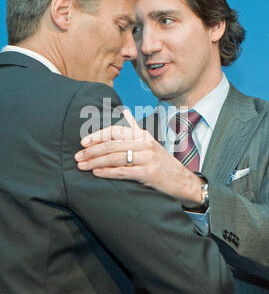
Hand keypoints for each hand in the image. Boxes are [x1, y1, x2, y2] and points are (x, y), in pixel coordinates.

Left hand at [74, 109, 201, 204]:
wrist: (182, 181)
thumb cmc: (161, 163)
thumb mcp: (150, 143)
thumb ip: (135, 128)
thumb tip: (124, 112)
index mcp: (142, 135)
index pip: (115, 131)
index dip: (97, 136)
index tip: (82, 142)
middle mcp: (144, 143)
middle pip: (112, 144)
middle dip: (91, 151)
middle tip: (77, 157)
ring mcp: (147, 158)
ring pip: (115, 158)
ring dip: (95, 162)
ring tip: (82, 166)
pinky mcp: (148, 173)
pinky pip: (123, 171)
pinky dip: (108, 172)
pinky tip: (96, 173)